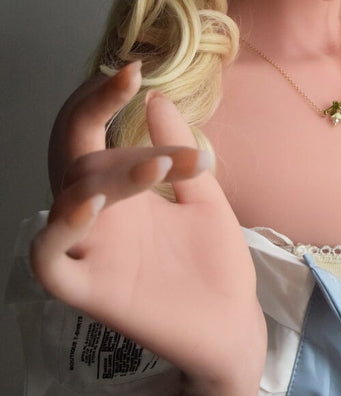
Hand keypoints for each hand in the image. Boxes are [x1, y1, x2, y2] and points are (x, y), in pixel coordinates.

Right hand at [32, 64, 266, 388]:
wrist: (235, 324)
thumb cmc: (215, 263)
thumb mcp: (204, 196)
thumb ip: (178, 152)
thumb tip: (156, 97)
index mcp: (121, 192)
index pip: (89, 135)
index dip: (98, 100)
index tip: (133, 70)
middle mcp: (99, 218)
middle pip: (76, 161)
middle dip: (104, 131)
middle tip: (150, 126)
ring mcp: (92, 254)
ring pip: (63, 205)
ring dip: (99, 177)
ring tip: (147, 168)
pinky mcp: (93, 293)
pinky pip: (49, 265)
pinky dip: (55, 235)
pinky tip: (88, 207)